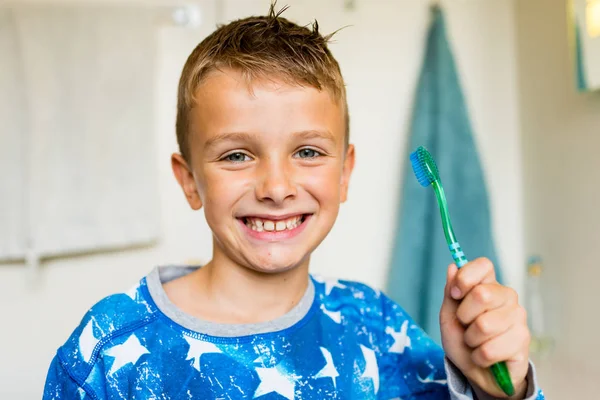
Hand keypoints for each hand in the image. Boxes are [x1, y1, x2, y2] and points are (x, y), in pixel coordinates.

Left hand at [439, 258, 530, 397]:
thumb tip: (453, 266)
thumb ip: (451, 293)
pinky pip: (490, 349)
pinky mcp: (523, 339)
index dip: (466, 278)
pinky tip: (485, 356)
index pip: (483, 265)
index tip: (456, 295)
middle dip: (464, 316)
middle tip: (466, 326)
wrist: (477, 372)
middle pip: (482, 294)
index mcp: (488, 285)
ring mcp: (518, 317)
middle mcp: (507, 296)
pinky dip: (479, 356)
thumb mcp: (449, 316)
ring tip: (476, 343)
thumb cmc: (463, 341)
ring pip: (484, 325)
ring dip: (471, 340)